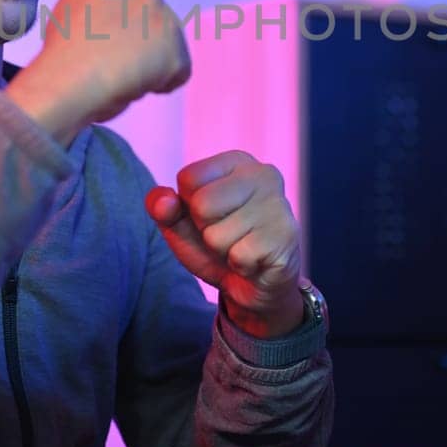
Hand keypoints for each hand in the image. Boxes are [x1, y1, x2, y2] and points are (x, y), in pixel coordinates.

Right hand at [6, 0, 190, 144]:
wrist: (67, 81)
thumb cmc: (58, 58)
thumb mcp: (64, 15)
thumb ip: (91, 10)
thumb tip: (110, 30)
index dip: (116, 21)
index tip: (104, 40)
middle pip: (148, 13)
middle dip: (139, 36)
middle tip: (114, 63)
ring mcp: (159, 13)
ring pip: (166, 39)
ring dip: (153, 57)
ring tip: (123, 77)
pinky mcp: (175, 47)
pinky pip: (180, 69)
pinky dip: (165, 82)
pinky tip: (138, 88)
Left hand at [145, 151, 305, 338]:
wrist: (254, 285)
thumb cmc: (217, 244)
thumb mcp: (180, 224)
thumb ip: (161, 207)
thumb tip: (164, 202)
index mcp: (236, 162)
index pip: (188, 178)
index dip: (189, 206)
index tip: (212, 216)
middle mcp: (263, 174)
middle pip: (202, 205)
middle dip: (206, 230)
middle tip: (228, 235)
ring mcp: (278, 204)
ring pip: (217, 235)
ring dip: (223, 251)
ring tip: (242, 247)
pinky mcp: (286, 236)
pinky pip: (239, 256)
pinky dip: (240, 265)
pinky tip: (255, 259)